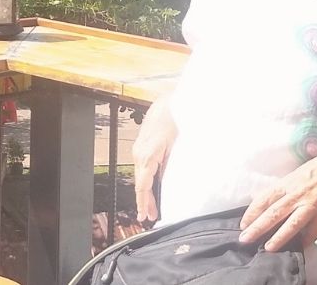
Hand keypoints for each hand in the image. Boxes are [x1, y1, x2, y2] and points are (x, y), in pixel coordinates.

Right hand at [132, 98, 176, 223]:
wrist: (172, 99)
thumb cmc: (177, 119)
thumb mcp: (178, 145)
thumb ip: (171, 166)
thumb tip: (169, 184)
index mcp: (147, 155)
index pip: (143, 185)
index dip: (144, 202)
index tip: (145, 216)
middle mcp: (139, 153)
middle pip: (140, 183)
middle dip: (145, 201)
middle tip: (149, 217)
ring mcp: (139, 148)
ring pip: (140, 175)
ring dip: (145, 191)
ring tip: (150, 207)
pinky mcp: (142, 144)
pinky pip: (143, 166)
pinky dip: (146, 179)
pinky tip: (151, 187)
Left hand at [238, 147, 316, 250]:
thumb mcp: (298, 173)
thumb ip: (285, 188)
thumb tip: (269, 202)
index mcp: (288, 182)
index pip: (264, 198)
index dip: (252, 212)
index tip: (243, 224)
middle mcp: (297, 194)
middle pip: (273, 214)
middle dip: (257, 228)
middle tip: (245, 239)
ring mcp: (312, 205)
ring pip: (291, 225)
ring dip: (278, 238)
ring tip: (267, 248)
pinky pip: (313, 231)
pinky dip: (306, 240)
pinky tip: (299, 246)